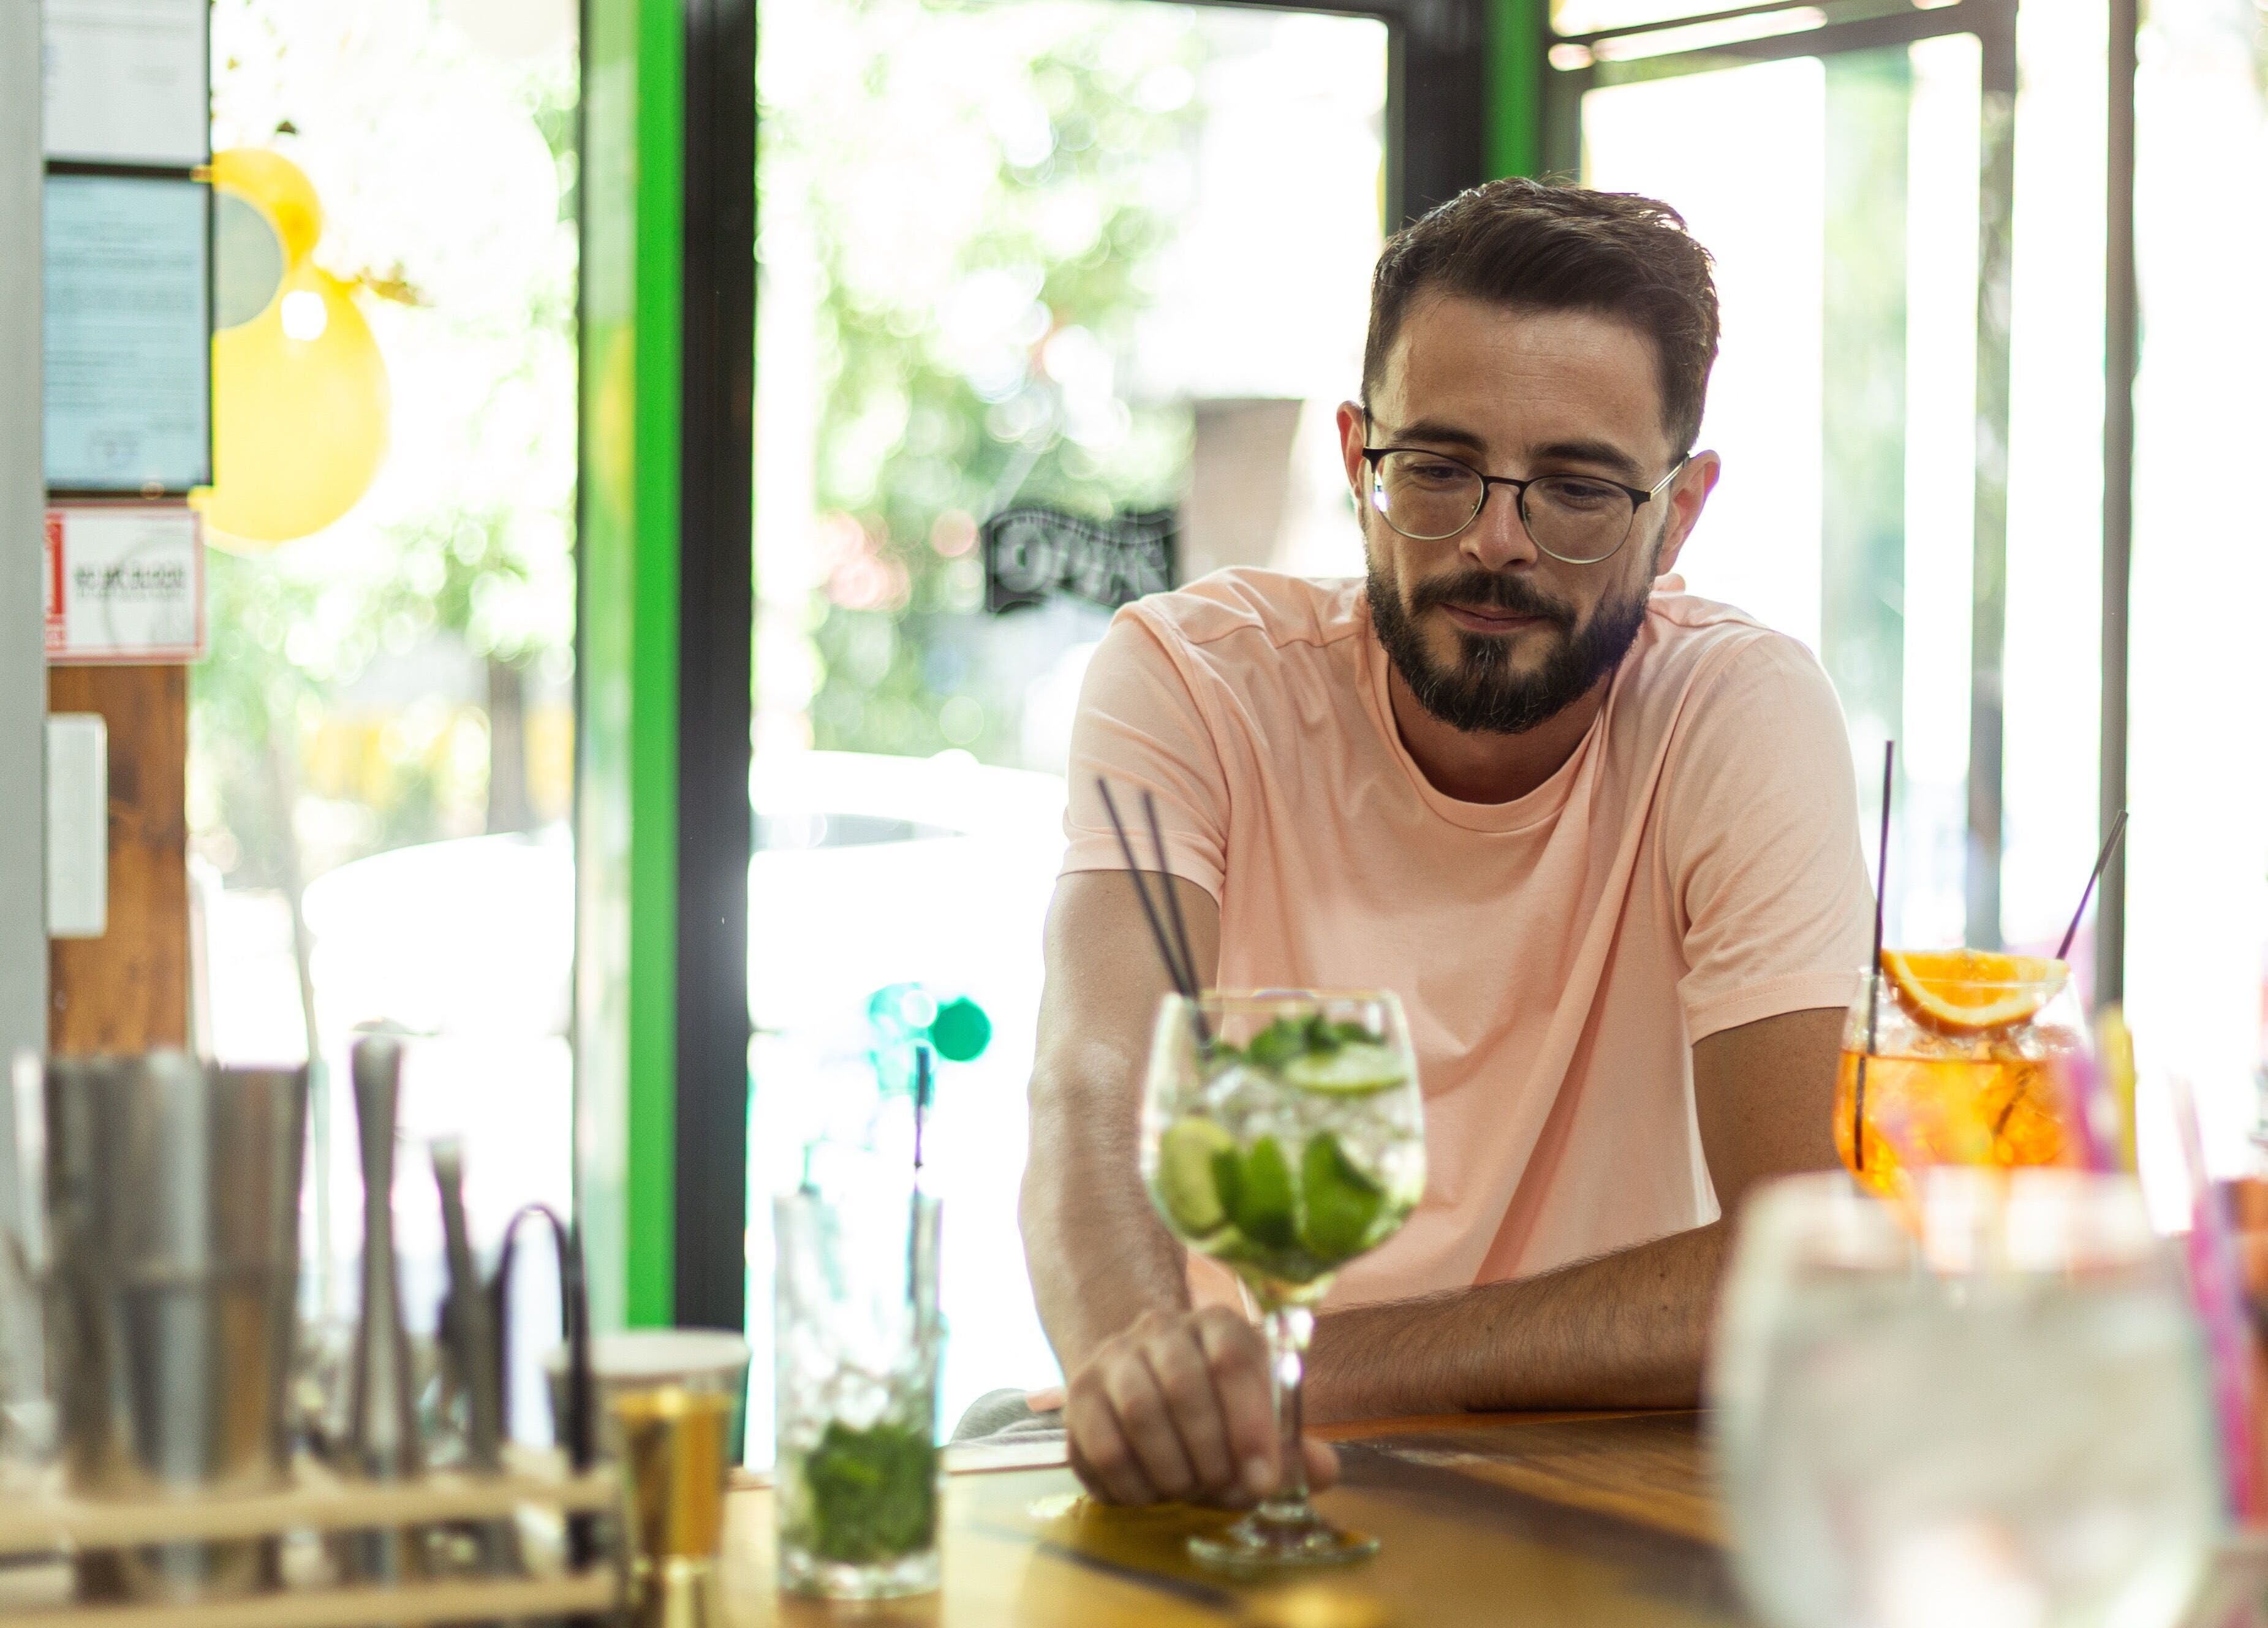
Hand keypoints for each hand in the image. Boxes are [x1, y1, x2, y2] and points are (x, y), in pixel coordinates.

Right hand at [1059, 1306, 1339, 1506]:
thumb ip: (1291, 1446)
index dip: (1251, 1425)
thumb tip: (1324, 1471)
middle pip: (1184, 1387)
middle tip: (1222, 1490)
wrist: (1142, 1379)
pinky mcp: (1078, 1394)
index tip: (1262, 1480)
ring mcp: (1114, 1357)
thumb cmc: (1214, 1407)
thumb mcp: (1258, 1416)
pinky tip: (1150, 1492)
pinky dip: (1132, 1482)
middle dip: (1210, 1455)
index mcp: (1218, 1324)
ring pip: (1140, 1412)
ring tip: (1188, 1490)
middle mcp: (1161, 1328)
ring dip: (1171, 1469)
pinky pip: (1102, 1445)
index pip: (1233, 1359)